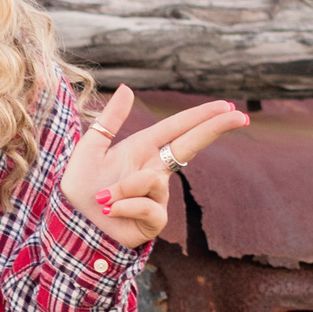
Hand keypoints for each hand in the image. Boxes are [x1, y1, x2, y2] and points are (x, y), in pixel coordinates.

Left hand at [61, 87, 247, 247]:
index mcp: (142, 149)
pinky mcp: (154, 221)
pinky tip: (109, 210)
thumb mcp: (90, 148)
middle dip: (215, 129)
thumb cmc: (80, 187)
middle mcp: (154, 170)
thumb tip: (127, 88)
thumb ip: (110, 119)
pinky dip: (125, 205)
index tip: (227, 106)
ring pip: (154, 180)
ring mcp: (157, 196)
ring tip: (102, 198)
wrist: (70, 223)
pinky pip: (148, 206)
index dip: (201, 116)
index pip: (178, 128)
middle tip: (242, 116)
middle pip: (191, 145)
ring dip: (125, 187)